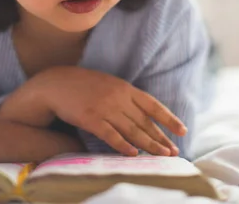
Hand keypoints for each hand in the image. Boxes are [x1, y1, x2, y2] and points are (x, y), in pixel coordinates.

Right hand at [35, 66, 186, 156]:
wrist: (56, 83)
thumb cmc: (83, 85)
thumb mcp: (109, 84)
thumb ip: (126, 96)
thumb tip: (145, 113)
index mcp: (124, 88)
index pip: (153, 105)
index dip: (169, 118)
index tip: (182, 131)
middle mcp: (118, 97)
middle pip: (145, 121)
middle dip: (161, 138)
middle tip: (173, 152)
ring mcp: (104, 108)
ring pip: (132, 130)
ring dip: (148, 145)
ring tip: (161, 156)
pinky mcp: (90, 118)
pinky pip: (110, 135)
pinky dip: (122, 145)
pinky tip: (133, 154)